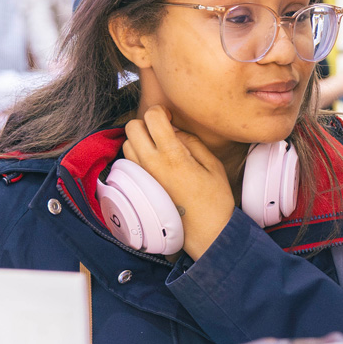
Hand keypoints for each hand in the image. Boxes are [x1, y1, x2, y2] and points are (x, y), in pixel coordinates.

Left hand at [121, 106, 234, 258]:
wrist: (205, 231)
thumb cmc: (214, 199)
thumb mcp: (212, 165)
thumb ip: (191, 142)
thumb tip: (174, 131)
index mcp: (173, 155)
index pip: (153, 117)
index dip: (161, 112)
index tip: (170, 118)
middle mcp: (152, 163)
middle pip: (132, 126)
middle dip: (146, 123)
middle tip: (162, 131)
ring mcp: (142, 176)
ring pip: (127, 143)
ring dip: (140, 140)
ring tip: (158, 148)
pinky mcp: (138, 187)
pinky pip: (129, 161)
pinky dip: (138, 156)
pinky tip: (154, 163)